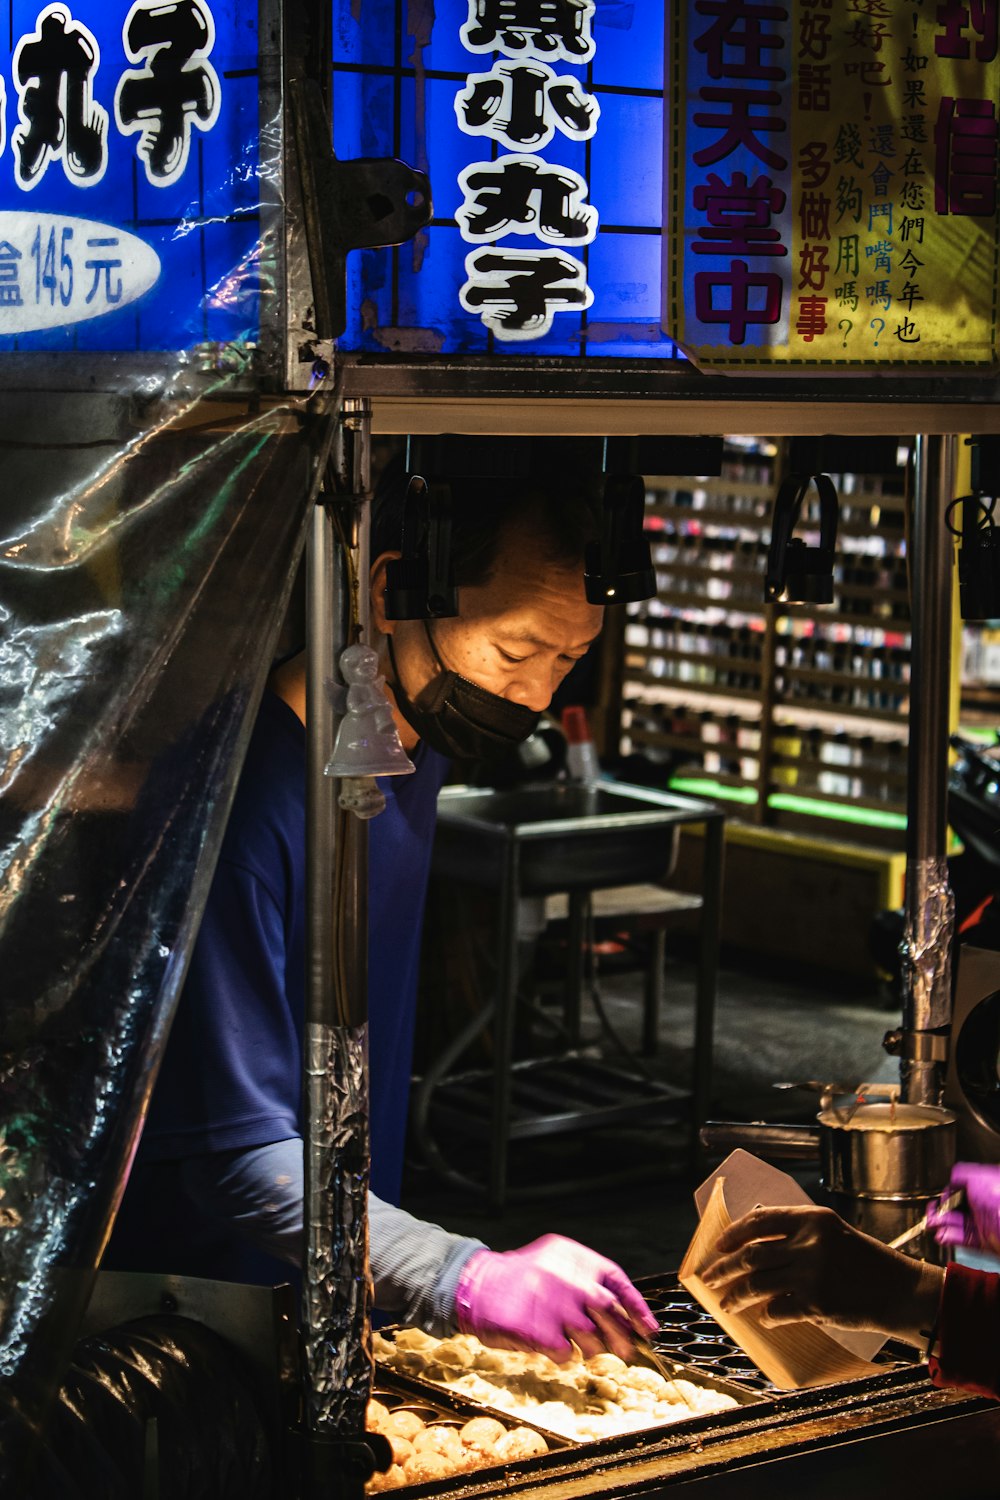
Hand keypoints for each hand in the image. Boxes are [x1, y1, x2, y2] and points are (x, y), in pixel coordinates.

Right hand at [454, 1234, 657, 1363]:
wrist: (477, 1285)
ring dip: (591, 1348)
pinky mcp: (538, 1330)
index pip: (617, 1282)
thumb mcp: (554, 1261)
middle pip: (610, 1312)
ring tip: (580, 1346)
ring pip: (591, 1338)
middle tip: (625, 1350)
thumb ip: (584, 1278)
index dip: (636, 1307)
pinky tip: (553, 1348)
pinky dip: (562, 1355)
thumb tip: (622, 1311)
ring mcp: (554, 1305)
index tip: (648, 1329)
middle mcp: (568, 1278)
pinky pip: (564, 1353)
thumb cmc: (520, 1277)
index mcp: (574, 1258)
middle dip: (621, 1335)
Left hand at [699, 1205, 942, 1346]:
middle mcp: (810, 1242)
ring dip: (737, 1296)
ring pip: (757, 1284)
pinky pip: (776, 1310)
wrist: (900, 1290)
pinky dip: (766, 1316)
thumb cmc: (863, 1262)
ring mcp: (812, 1273)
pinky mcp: (817, 1303)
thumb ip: (797, 1231)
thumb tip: (752, 1235)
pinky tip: (764, 1318)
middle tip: (708, 1279)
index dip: (733, 1234)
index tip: (718, 1247)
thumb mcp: (832, 1233)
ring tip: (727, 1304)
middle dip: (724, 1268)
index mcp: (811, 1218)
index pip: (759, 1221)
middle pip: (751, 1255)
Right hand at [929, 1163, 999, 1253]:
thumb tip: (950, 1180)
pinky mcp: (983, 1240)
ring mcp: (984, 1223)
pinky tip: (940, 1234)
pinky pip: (962, 1238)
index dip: (948, 1192)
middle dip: (940, 1209)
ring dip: (940, 1223)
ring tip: (931, 1222)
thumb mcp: (977, 1176)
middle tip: (931, 1210)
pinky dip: (949, 1237)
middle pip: (956, 1207)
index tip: (941, 1196)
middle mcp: (985, 1204)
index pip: (960, 1188)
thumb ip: (960, 1174)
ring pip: (956, 1223)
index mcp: (986, 1186)